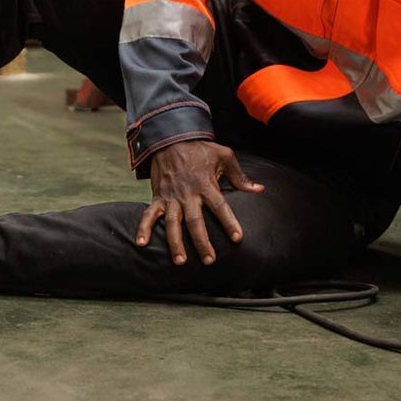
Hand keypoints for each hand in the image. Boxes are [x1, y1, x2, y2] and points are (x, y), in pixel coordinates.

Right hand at [134, 140, 263, 266]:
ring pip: (173, 223)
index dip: (229, 222)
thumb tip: (259, 190)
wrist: (171, 139)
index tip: (237, 238)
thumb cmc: (200, 149)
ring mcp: (171, 197)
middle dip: (201, 242)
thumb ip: (240, 176)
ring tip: (181, 261)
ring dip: (175, 243)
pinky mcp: (158, 197)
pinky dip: (143, 229)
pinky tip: (141, 244)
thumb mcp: (224, 156)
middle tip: (209, 260)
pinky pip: (149, 214)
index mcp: (206, 184)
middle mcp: (188, 193)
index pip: (220, 206)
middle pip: (195, 221)